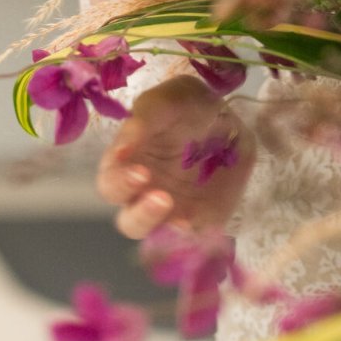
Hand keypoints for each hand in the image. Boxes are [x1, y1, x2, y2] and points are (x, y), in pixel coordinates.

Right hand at [97, 74, 254, 239]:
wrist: (229, 116)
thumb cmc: (187, 105)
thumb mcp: (168, 99)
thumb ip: (146, 117)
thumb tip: (127, 142)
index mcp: (127, 166)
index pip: (111, 183)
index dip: (119, 180)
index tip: (137, 169)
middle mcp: (145, 195)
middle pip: (130, 222)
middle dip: (142, 215)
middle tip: (161, 197)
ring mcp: (174, 212)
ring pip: (160, 239)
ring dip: (169, 233)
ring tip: (183, 221)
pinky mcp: (203, 220)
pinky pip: (195, 241)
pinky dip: (196, 241)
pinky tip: (201, 228)